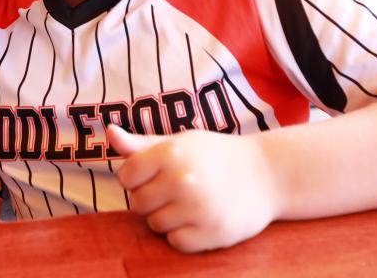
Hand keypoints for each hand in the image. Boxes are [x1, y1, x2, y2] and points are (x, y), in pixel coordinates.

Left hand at [108, 124, 278, 251]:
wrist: (268, 174)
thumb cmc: (215, 155)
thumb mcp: (179, 142)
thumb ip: (140, 144)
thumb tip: (108, 132)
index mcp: (170, 153)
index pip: (126, 177)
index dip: (137, 178)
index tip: (156, 174)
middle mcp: (182, 179)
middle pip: (138, 203)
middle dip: (151, 199)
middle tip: (176, 190)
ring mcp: (197, 208)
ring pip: (155, 225)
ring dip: (167, 218)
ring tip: (190, 203)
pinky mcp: (212, 232)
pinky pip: (176, 243)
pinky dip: (184, 235)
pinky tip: (200, 219)